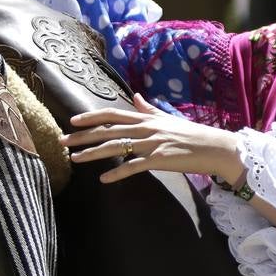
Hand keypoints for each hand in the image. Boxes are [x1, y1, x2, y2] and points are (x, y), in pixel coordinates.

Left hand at [62, 94, 245, 184]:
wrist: (214, 147)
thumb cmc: (192, 134)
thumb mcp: (167, 118)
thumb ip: (148, 109)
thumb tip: (135, 97)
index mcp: (146, 118)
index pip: (112, 114)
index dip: (91, 116)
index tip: (72, 120)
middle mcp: (146, 128)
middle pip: (107, 130)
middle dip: (82, 136)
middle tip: (61, 141)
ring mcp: (152, 143)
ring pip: (115, 147)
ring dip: (92, 154)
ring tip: (74, 160)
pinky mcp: (159, 159)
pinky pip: (134, 166)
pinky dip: (117, 172)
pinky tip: (103, 179)